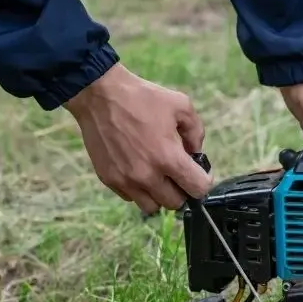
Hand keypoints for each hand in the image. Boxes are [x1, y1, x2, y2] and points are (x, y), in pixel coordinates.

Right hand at [64, 64, 213, 214]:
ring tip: (157, 174)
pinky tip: (138, 169)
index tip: (199, 172)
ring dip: (159, 194)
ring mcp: (126, 180)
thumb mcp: (182, 106)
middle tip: (177, 172)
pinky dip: (138, 189)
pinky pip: (130, 197)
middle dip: (182, 189)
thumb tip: (196, 153)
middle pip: (175, 203)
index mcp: (169, 158)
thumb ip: (196, 132)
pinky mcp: (109, 179)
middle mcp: (148, 175)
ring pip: (152, 207)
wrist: (99, 94)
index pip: (198, 189)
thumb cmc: (142, 97)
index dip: (203, 181)